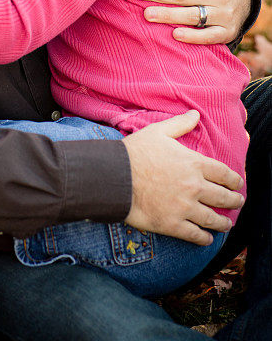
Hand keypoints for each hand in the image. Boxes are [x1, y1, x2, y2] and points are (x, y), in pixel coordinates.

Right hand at [123, 111, 243, 244]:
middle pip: (223, 197)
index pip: (223, 173)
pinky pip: (195, 235)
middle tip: (238, 202)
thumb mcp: (158, 131)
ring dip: (223, 222)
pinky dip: (204, 238)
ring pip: (212, 219)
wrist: (115, 176)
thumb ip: (180, 124)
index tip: (238, 183)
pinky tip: (207, 239)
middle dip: (234, 201)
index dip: (234, 179)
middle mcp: (194, 187)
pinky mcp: (173, 224)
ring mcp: (185, 207)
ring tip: (227, 224)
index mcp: (193, 164)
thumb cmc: (136, 152)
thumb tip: (195, 114)